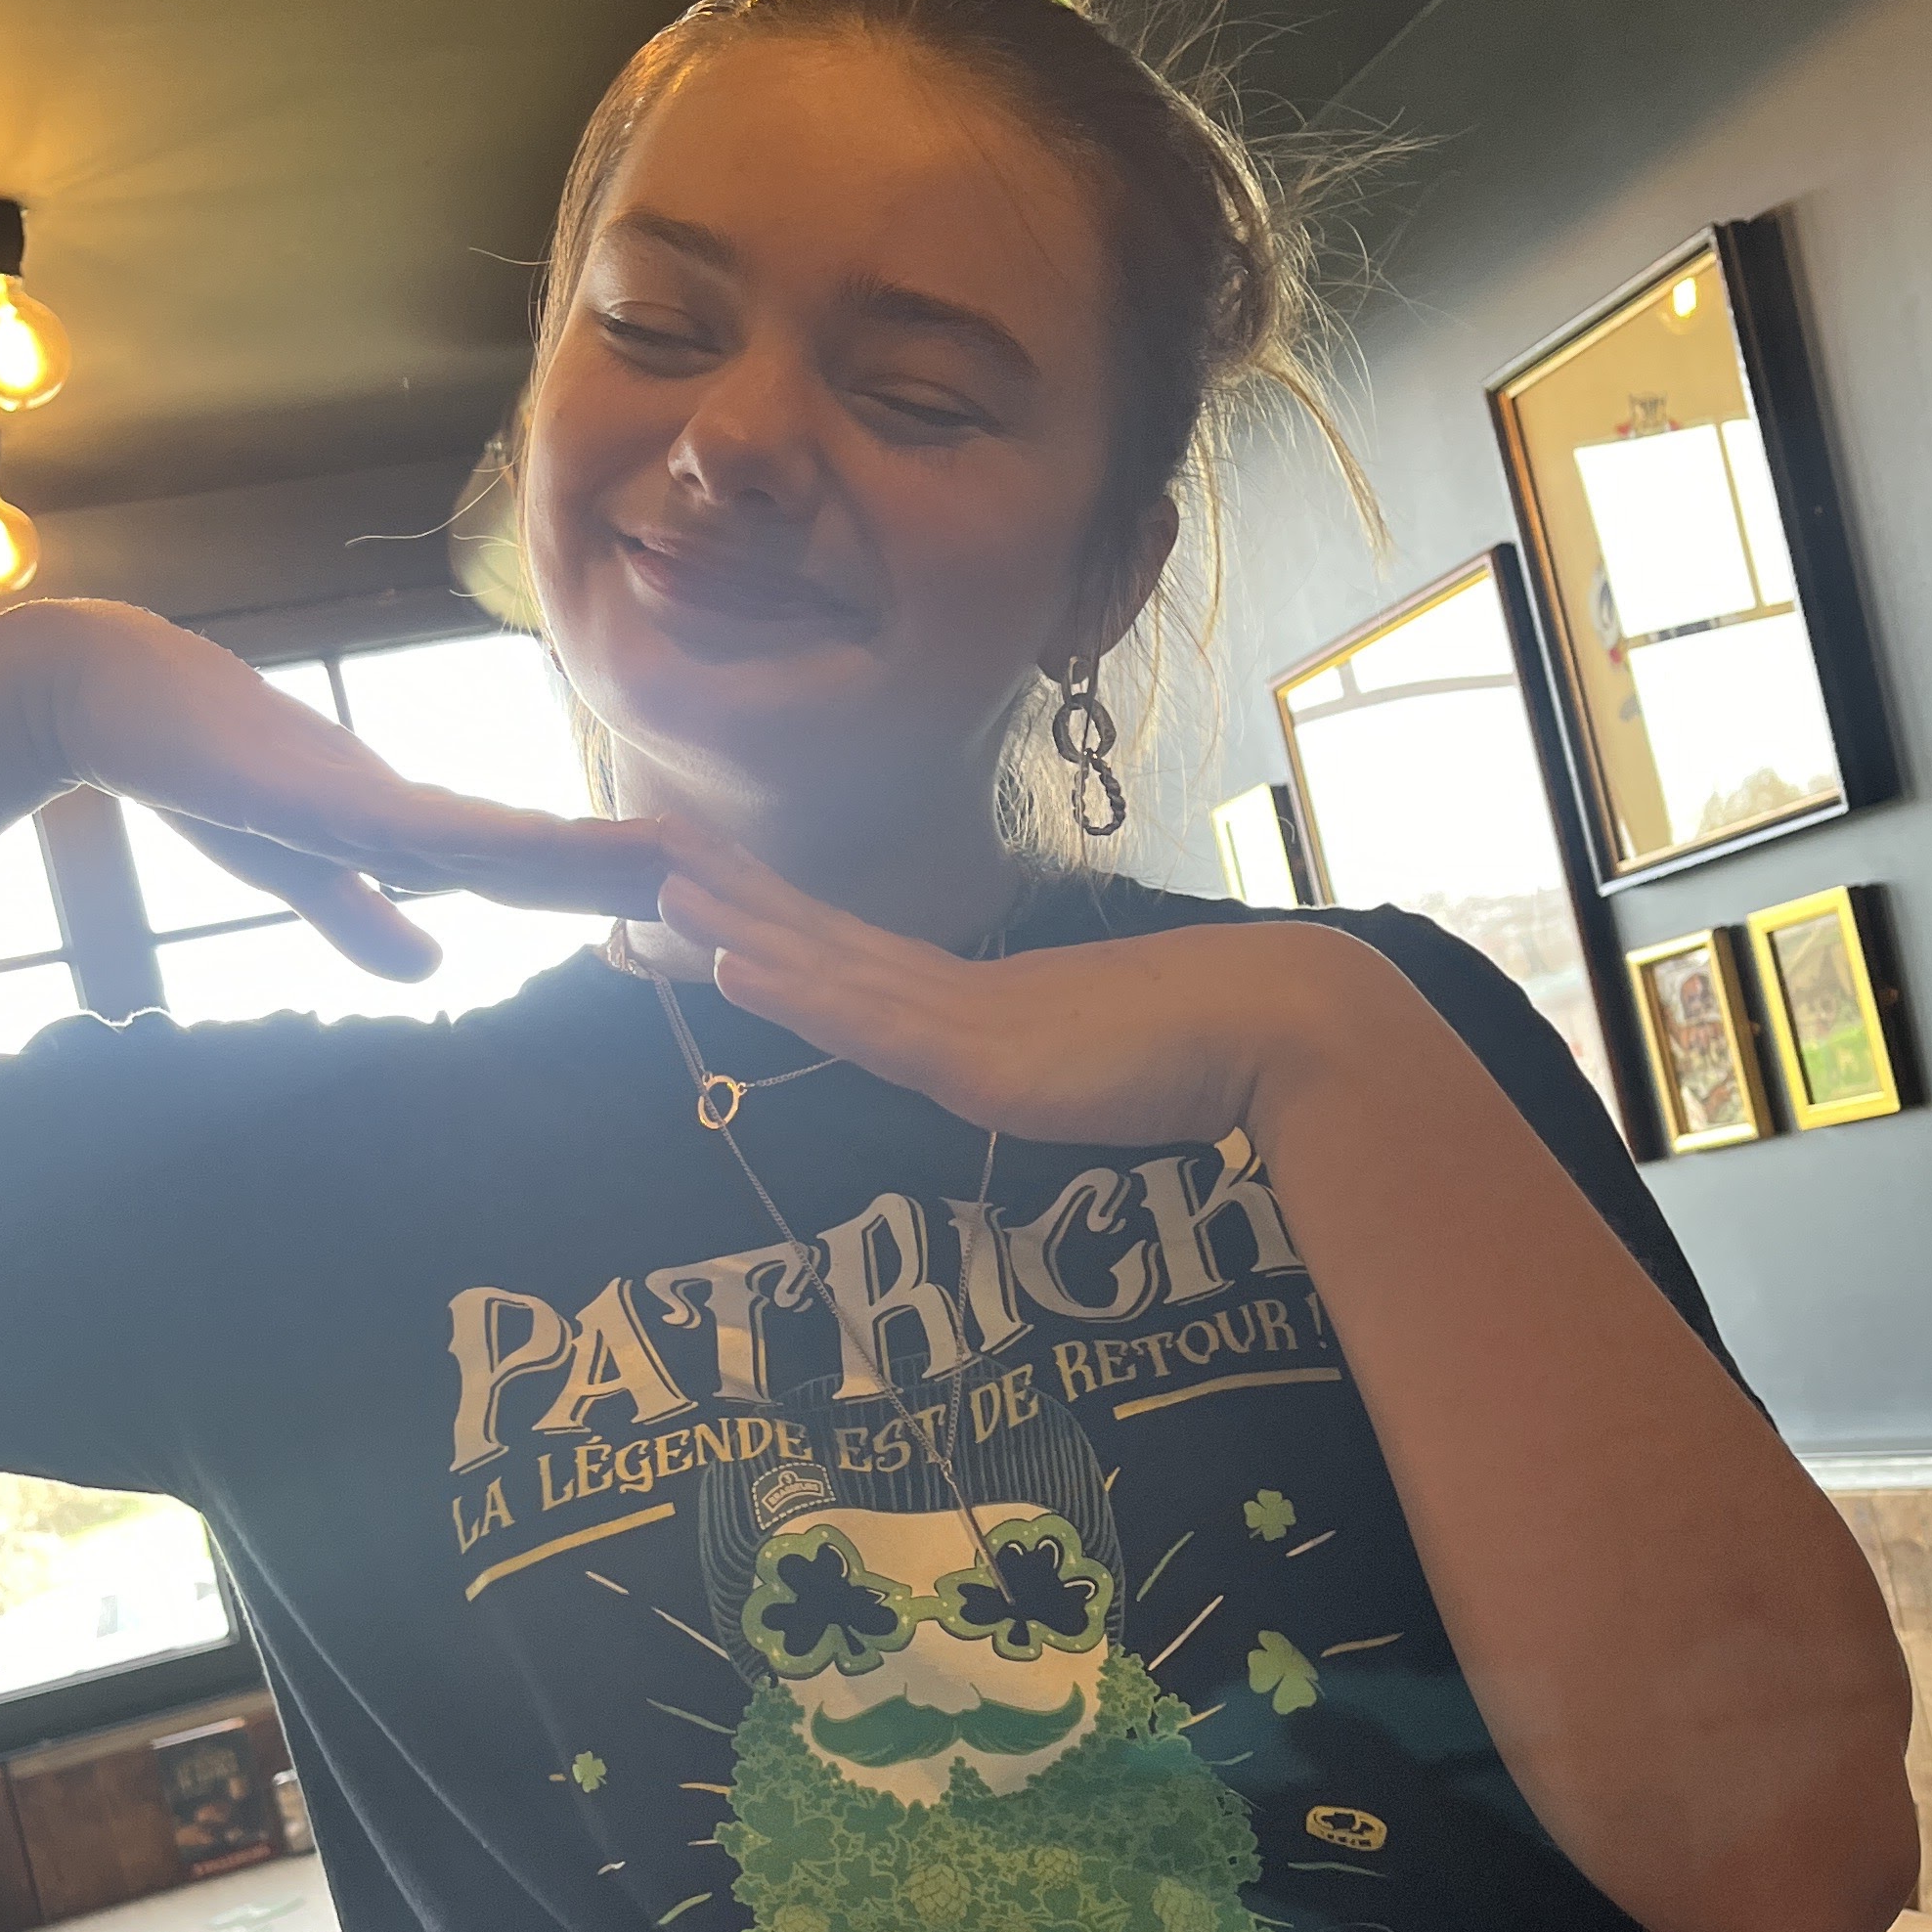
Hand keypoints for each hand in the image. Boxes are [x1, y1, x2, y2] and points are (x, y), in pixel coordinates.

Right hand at [19, 600, 667, 978]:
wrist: (113, 695)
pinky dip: (495, 844)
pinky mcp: (325, 795)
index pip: (538, 873)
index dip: (618, 890)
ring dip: (599, 852)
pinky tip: (548, 850)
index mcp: (414, 834)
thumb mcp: (294, 874)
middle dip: (646, 873)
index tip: (702, 905)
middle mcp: (415, 811)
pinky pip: (429, 829)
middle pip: (552, 853)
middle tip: (750, 886)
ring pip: (513, 837)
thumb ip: (364, 919)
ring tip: (689, 863)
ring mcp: (374, 799)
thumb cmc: (202, 774)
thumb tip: (436, 970)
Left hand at [655, 828, 1369, 1145]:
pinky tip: (730, 965)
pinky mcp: (977, 1056)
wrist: (1278, 1027)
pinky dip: (792, 990)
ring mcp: (967, 1020)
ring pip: (831, 970)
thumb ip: (1058, 1066)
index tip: (719, 893)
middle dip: (740, 904)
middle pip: (830, 944)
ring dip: (741, 929)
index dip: (787, 926)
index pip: (865, 962)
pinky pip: (863, 1022)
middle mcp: (964, 996)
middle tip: (653, 856)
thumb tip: (1046, 1075)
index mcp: (989, 1001)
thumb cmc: (1214, 1049)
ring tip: (663, 888)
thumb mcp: (1108, 1065)